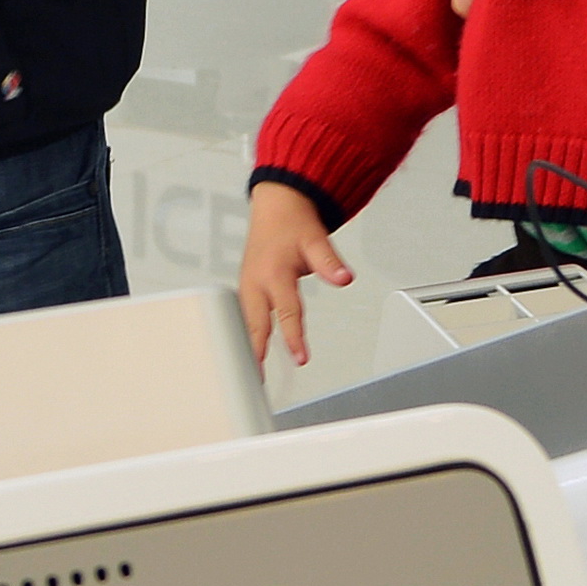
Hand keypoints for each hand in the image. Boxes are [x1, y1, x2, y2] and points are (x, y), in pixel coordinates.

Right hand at [236, 180, 352, 371]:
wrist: (276, 205)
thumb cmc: (292, 222)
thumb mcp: (315, 239)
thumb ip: (329, 262)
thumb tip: (344, 277)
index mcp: (273, 273)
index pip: (285, 311)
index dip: (293, 336)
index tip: (300, 358)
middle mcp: (255, 282)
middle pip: (254, 324)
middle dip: (254, 353)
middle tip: (257, 380)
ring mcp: (247, 286)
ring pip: (244, 323)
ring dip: (246, 347)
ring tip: (250, 374)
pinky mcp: (246, 288)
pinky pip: (242, 316)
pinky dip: (244, 334)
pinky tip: (247, 351)